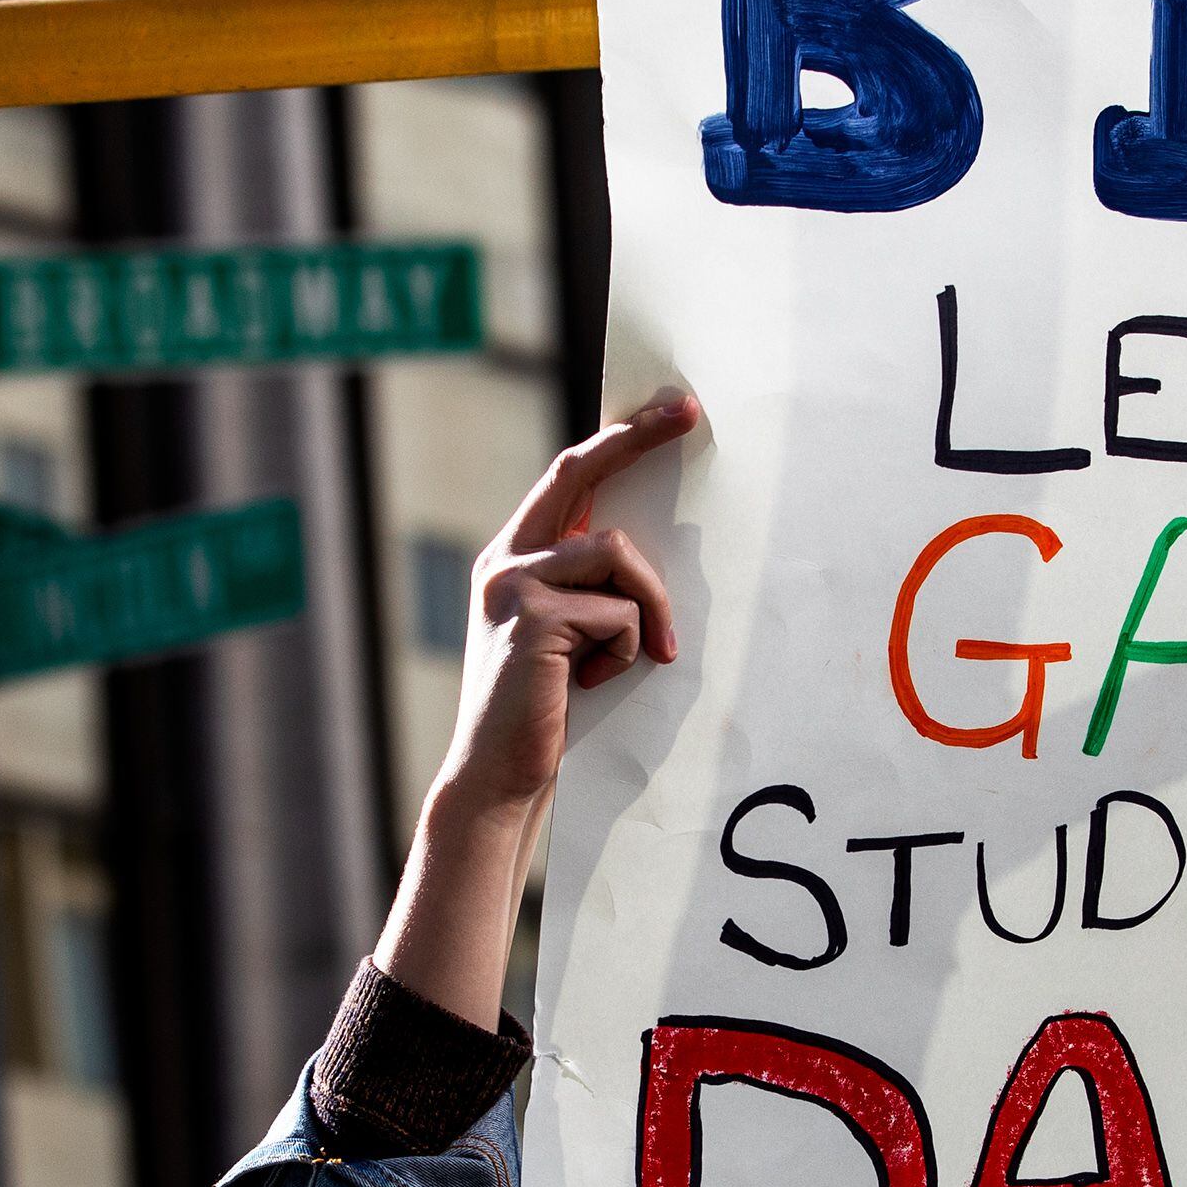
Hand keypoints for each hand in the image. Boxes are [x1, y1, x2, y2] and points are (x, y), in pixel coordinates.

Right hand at [426, 389, 699, 830]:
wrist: (498, 777)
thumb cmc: (546, 712)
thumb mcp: (566, 635)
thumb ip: (588, 587)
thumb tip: (649, 551)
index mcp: (512, 559)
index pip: (567, 478)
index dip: (617, 439)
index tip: (669, 409)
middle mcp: (505, 561)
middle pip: (580, 473)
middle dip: (637, 437)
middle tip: (688, 412)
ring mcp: (515, 585)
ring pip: (618, 554)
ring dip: (646, 609)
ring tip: (634, 657)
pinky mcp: (534, 619)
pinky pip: (620, 612)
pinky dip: (626, 650)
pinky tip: (592, 684)